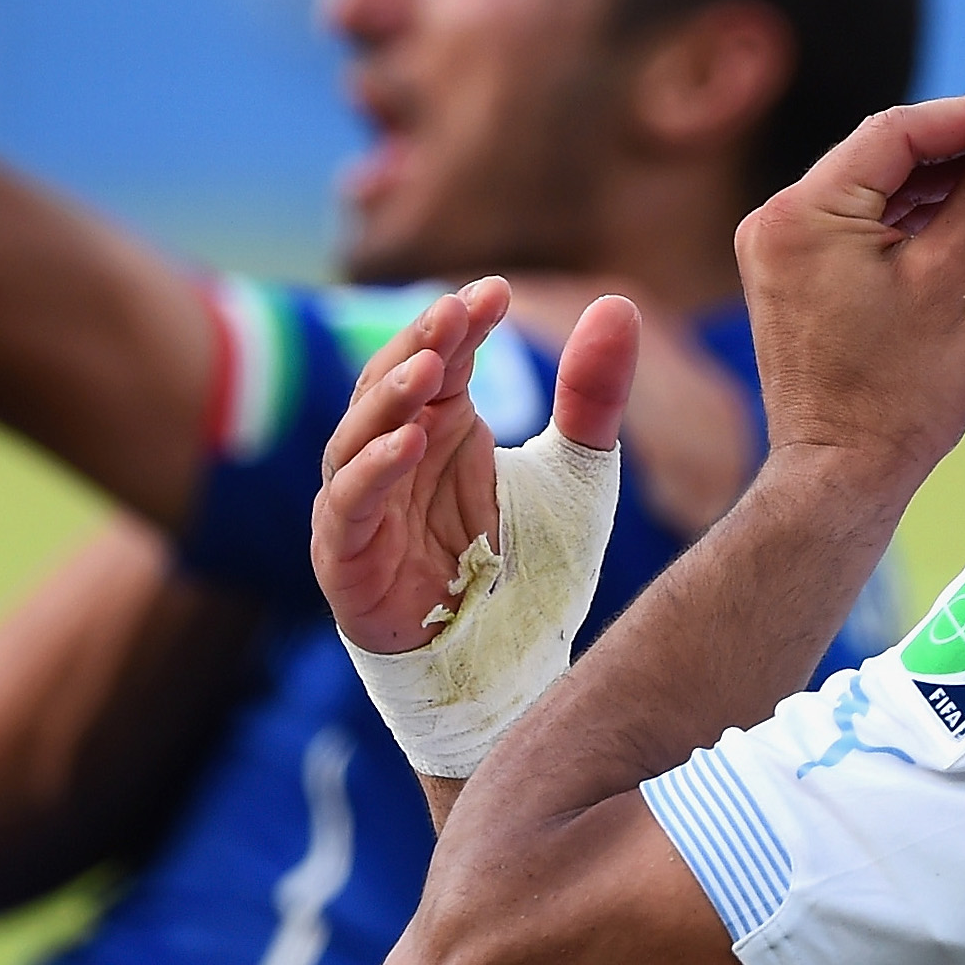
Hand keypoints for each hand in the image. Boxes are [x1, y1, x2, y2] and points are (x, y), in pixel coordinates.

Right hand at [314, 279, 638, 654]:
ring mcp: (363, 507)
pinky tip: (408, 445)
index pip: (440, 357)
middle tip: (454, 311)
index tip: (496, 291)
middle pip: (388, 384)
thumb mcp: (575, 477)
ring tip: (427, 367)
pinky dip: (371, 473)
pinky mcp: (345, 560)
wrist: (507, 673)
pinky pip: (347, 508)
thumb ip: (593, 398)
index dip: (462, 323)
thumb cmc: (529, 575)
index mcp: (441, 428)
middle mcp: (394, 458)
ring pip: (354, 437)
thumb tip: (620, 304)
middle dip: (418, 344)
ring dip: (387, 399)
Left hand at [735, 90, 964, 497]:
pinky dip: (910, 216)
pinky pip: (859, 224)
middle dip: (955, 144)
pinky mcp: (795, 277)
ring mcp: (781, 250)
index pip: (893, 131)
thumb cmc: (895, 395)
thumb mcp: (950, 282)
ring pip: (872, 188)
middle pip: (879, 155)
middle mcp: (777, 222)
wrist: (843, 475)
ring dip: (937, 179)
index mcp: (803, 214)